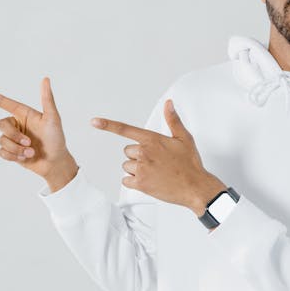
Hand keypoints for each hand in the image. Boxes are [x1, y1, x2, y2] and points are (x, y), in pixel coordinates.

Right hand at [0, 77, 77, 186]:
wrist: (55, 162)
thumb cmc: (56, 138)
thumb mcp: (53, 118)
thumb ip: (47, 99)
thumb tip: (45, 78)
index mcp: (23, 113)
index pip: (2, 102)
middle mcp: (16, 124)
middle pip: (1, 124)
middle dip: (14, 135)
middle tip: (29, 143)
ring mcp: (13, 138)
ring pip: (2, 140)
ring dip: (16, 148)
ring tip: (31, 153)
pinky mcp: (11, 151)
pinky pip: (1, 152)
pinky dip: (13, 156)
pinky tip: (25, 158)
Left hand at [91, 98, 225, 214]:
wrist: (195, 187)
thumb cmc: (190, 163)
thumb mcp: (184, 138)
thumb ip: (172, 120)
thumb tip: (169, 104)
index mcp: (152, 140)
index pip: (126, 129)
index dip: (108, 125)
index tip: (94, 122)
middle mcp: (144, 153)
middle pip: (128, 151)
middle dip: (137, 156)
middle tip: (155, 161)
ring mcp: (141, 169)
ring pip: (127, 166)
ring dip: (136, 169)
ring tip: (154, 172)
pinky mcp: (140, 184)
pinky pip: (126, 181)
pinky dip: (134, 182)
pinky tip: (149, 181)